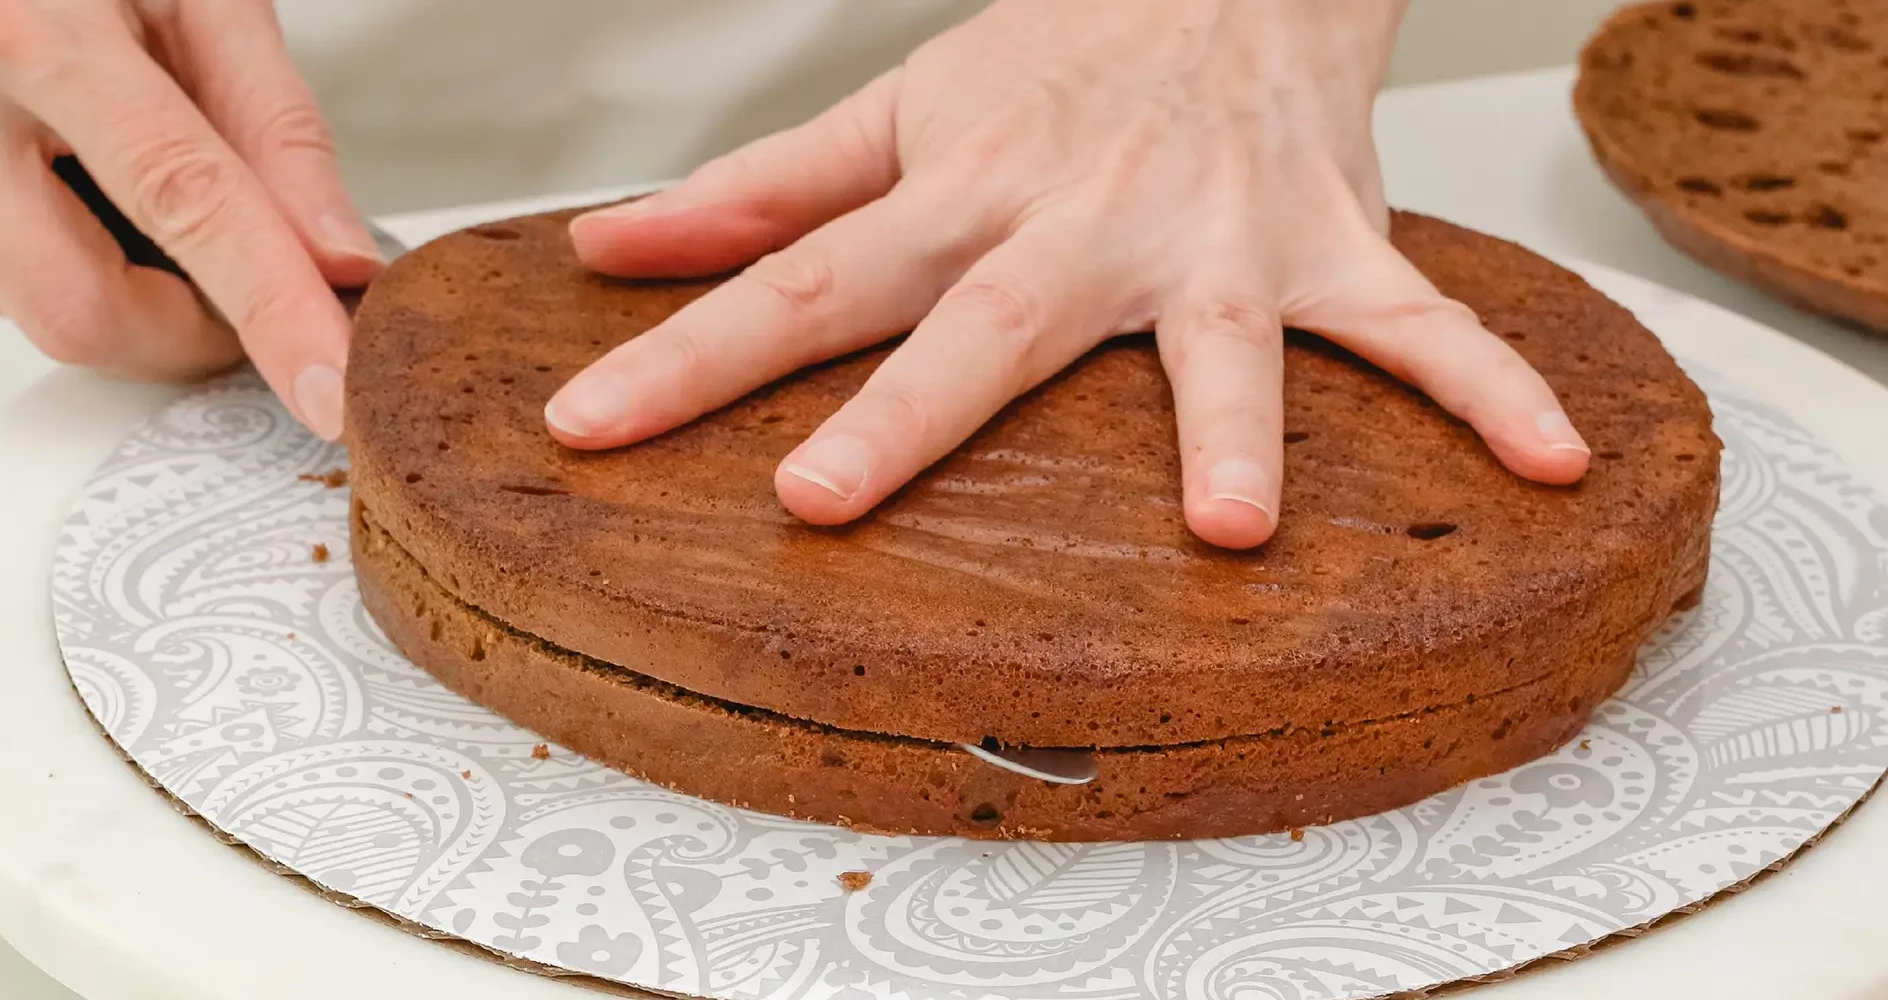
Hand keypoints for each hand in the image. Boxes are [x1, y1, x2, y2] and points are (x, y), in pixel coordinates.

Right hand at [0, 0, 377, 439]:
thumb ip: (275, 124)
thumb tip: (337, 261)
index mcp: (29, 34)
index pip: (186, 204)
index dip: (271, 308)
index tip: (327, 385)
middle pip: (86, 309)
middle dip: (190, 333)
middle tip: (245, 287)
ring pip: (35, 315)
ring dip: (124, 293)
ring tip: (131, 188)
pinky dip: (58, 269)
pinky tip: (57, 186)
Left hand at [546, 0, 1589, 547]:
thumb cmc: (1056, 57)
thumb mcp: (897, 110)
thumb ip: (760, 192)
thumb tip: (611, 249)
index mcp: (957, 197)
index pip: (796, 282)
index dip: (684, 357)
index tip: (585, 427)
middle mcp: (1074, 225)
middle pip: (975, 325)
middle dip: (903, 413)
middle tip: (825, 496)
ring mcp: (1211, 240)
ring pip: (1215, 337)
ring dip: (1228, 421)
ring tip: (1232, 524)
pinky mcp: (1326, 246)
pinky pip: (1419, 324)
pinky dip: (1489, 391)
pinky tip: (1551, 470)